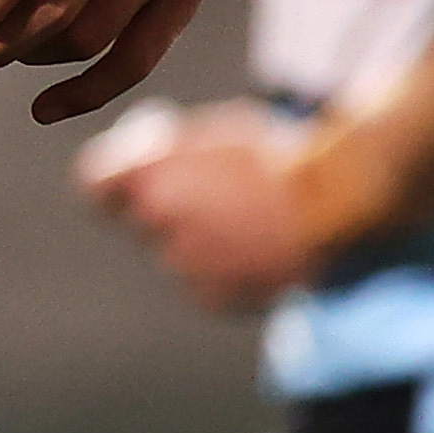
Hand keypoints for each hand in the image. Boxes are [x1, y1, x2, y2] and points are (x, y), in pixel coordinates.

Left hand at [78, 100, 327, 308]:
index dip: (114, 186)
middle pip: (144, 221)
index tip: (130, 186)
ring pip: (179, 256)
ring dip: (204, 246)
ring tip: (255, 228)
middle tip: (218, 204)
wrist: (337, 201)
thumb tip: (149, 159)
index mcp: (149, 171)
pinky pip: (209, 286)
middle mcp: (155, 218)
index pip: (96, 185)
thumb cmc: (283, 155)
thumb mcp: (216, 133)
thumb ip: (173, 152)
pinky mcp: (211, 298)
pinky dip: (229, 276)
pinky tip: (263, 256)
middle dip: (171, 215)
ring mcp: (182, 262)